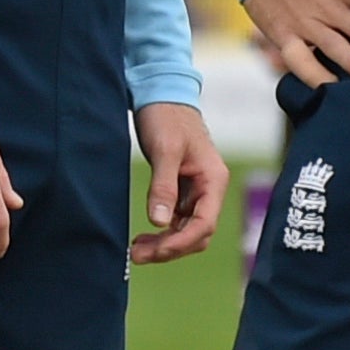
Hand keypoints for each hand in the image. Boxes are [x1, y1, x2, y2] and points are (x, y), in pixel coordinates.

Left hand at [131, 101, 225, 261]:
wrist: (161, 93)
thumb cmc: (167, 116)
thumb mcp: (165, 150)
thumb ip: (163, 186)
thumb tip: (159, 222)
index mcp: (214, 180)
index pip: (204, 224)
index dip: (180, 243)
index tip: (154, 251)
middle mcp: (209, 189)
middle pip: (197, 233)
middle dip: (170, 248)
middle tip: (137, 256)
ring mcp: (196, 191)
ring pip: (186, 230)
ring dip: (165, 244)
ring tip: (136, 250)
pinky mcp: (181, 189)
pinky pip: (177, 220)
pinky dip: (162, 232)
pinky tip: (143, 237)